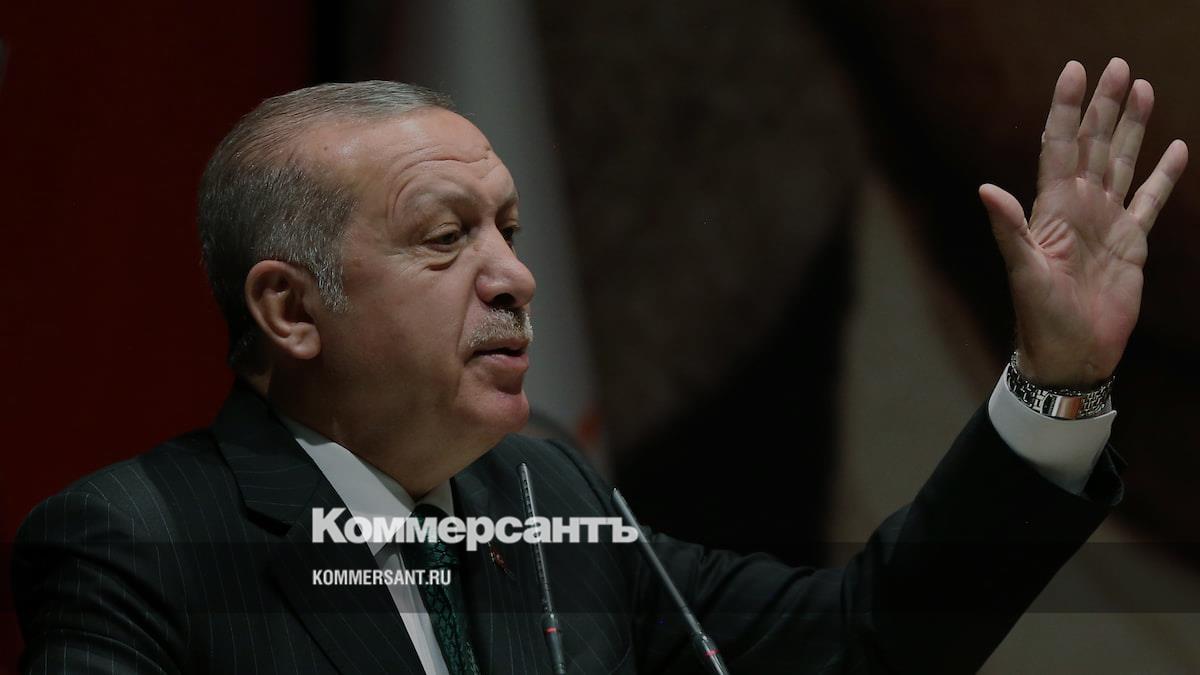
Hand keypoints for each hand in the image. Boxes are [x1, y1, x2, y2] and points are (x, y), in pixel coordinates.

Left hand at [980, 58, 1187, 387]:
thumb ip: (1008, 229)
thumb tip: (986, 189)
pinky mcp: (1131, 242)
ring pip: (1122, 162)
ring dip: (1132, 127)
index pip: (1059, 146)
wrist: (1071, 354)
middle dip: (1104, 105)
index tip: (1074, 71)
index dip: (1066, 109)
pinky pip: (1149, 200)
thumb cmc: (1040, 318)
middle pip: (1094, 144)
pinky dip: (1162, 174)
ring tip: (1143, 89)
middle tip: (1118, 64)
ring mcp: (1106, 222)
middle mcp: (1079, 207)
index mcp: (1052, 208)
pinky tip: (1174, 148)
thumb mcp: (1023, 272)